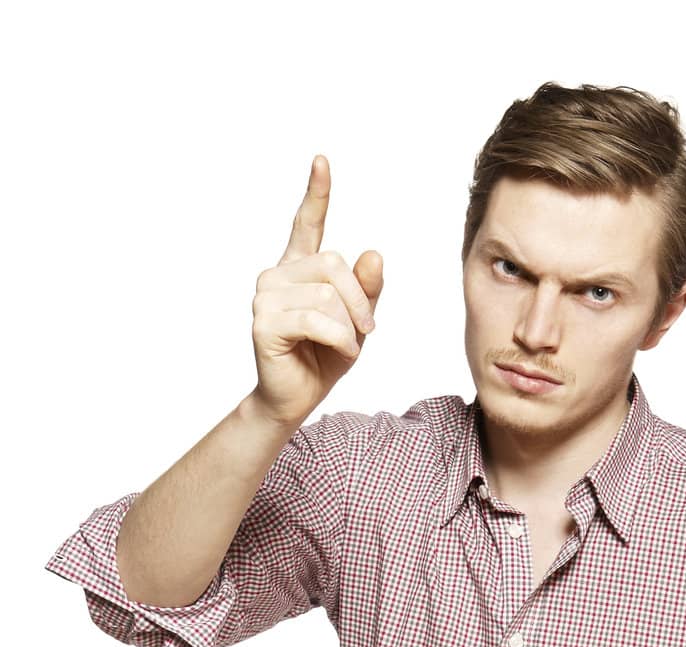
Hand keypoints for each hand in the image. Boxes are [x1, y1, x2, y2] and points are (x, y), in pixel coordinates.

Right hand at [248, 153, 383, 429]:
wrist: (295, 398)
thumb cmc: (324, 358)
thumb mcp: (357, 321)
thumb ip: (367, 289)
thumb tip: (373, 253)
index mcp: (298, 268)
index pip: (306, 224)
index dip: (316, 193)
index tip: (322, 161)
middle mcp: (277, 275)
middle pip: (333, 264)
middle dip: (359, 299)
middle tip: (367, 330)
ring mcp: (265, 297)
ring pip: (328, 295)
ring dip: (350, 327)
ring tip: (348, 346)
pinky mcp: (264, 323)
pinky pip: (317, 320)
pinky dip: (340, 339)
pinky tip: (341, 352)